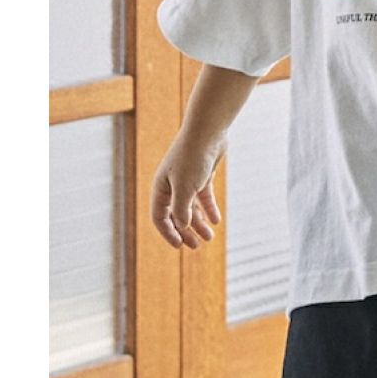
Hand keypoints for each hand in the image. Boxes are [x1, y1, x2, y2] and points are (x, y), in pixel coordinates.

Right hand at [150, 133, 225, 249]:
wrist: (208, 131)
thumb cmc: (192, 157)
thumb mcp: (185, 187)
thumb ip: (182, 209)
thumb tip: (182, 227)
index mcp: (161, 188)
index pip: (160, 217)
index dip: (168, 233)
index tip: (180, 245)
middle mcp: (172, 185)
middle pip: (177, 214)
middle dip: (186, 231)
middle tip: (197, 246)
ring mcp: (188, 180)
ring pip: (192, 207)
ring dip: (200, 223)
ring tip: (210, 237)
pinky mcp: (203, 174)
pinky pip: (204, 196)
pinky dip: (209, 208)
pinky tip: (216, 220)